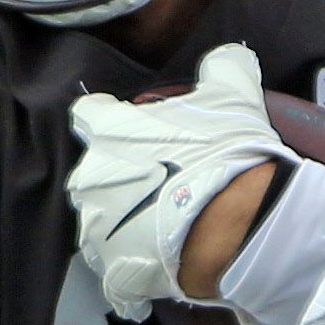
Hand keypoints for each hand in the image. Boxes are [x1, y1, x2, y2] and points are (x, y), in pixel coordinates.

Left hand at [66, 43, 293, 319]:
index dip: (111, 120)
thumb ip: (223, 67)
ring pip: (103, 219)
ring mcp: (95, 229)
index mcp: (106, 132)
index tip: (132, 130)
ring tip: (165, 223)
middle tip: (162, 180)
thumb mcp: (234, 94)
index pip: (90, 114)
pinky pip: (115, 266)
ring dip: (126, 220)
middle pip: (96, 172)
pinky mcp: (111, 269)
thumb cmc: (227, 152)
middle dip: (122, 176)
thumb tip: (227, 56)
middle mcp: (88, 180)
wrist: (237, 224)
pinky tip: (161, 258)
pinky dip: (133, 264)